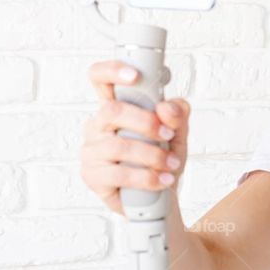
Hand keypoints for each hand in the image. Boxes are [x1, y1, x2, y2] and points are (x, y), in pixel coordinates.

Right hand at [81, 60, 191, 215]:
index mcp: (115, 107)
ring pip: (117, 145)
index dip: (111, 70)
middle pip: (111, 111)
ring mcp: (92, 150)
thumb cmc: (162, 160)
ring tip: (172, 164)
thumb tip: (166, 108)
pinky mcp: (92, 176)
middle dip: (145, 122)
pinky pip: (118, 174)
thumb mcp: (178, 134)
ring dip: (152, 155)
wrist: (159, 199)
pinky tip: (162, 181)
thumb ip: (177, 116)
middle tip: (167, 134)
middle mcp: (98, 126)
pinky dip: (147, 178)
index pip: (100, 79)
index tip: (135, 75)